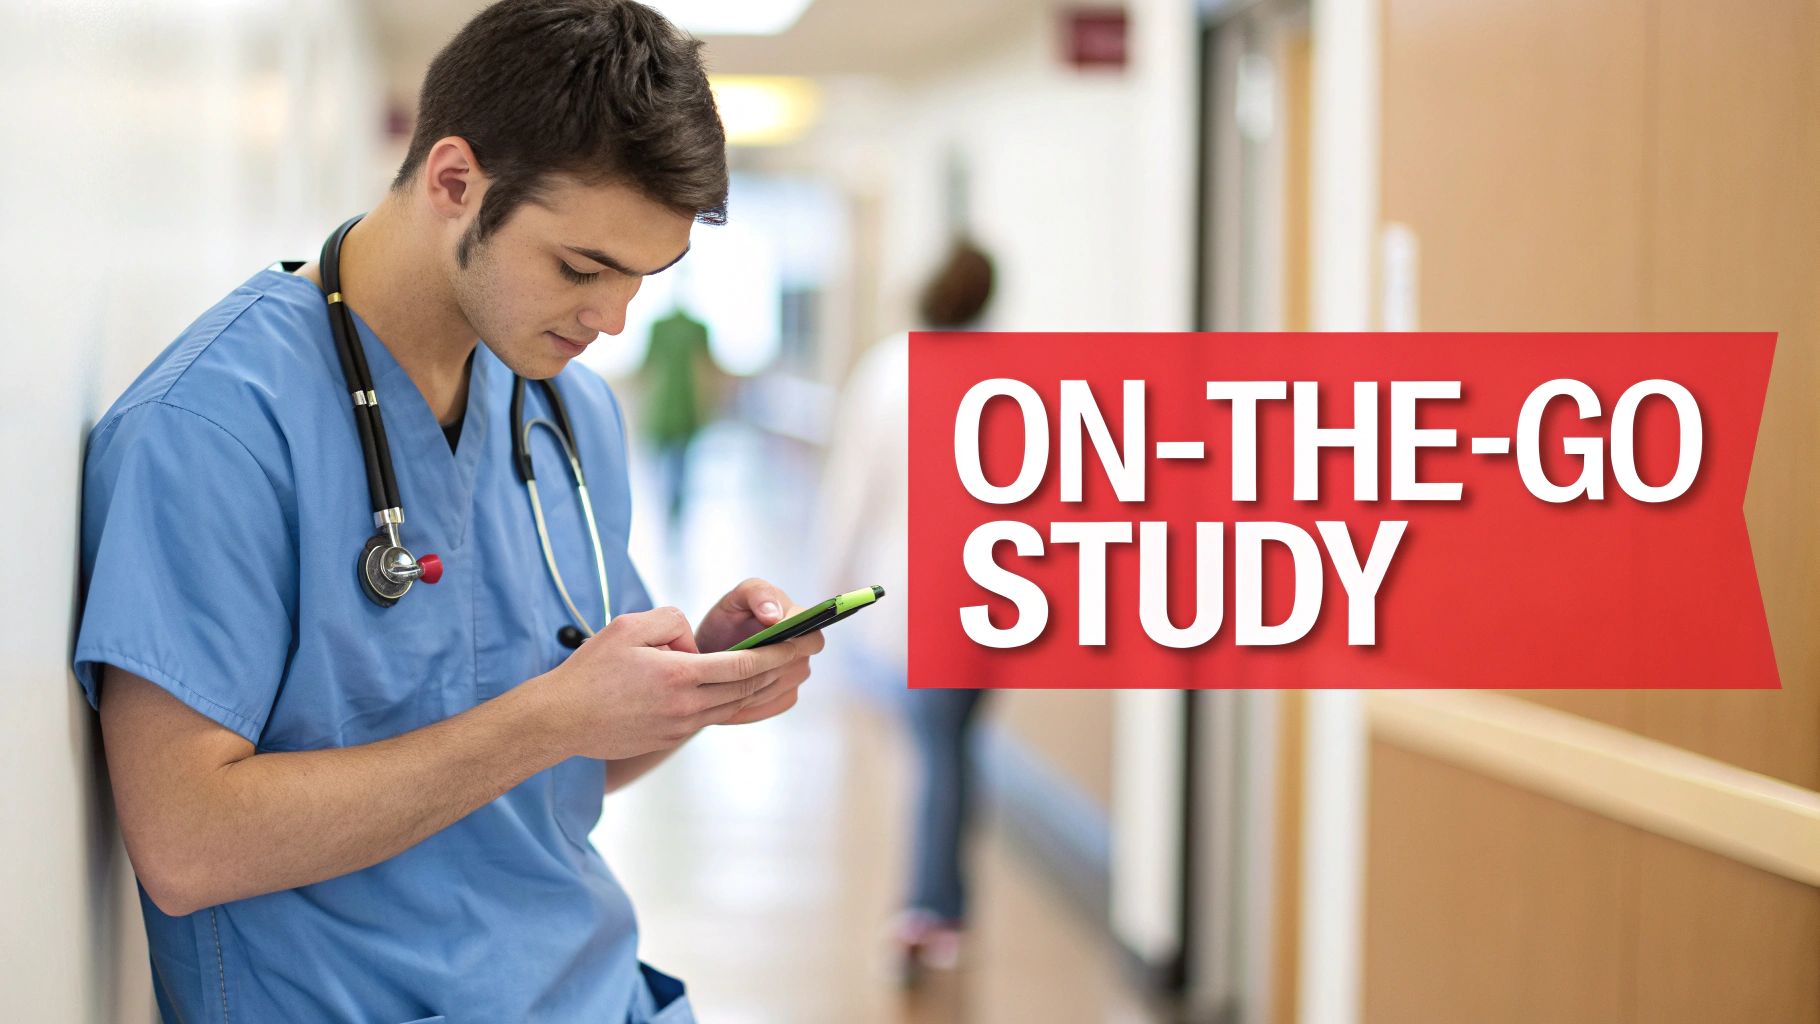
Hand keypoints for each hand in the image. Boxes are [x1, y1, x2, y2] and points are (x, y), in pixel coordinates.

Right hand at [542, 605, 818, 760]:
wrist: (560, 720)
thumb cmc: (590, 670)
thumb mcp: (628, 627)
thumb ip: (670, 622)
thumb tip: (694, 641)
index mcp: (677, 676)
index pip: (742, 665)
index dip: (777, 653)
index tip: (801, 641)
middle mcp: (685, 706)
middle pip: (747, 688)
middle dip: (782, 669)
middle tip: (809, 652)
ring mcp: (679, 726)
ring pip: (734, 706)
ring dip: (765, 688)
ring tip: (789, 671)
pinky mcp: (670, 736)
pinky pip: (714, 717)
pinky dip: (739, 703)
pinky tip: (751, 692)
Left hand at [693, 578, 822, 724]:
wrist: (711, 649)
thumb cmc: (727, 617)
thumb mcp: (736, 598)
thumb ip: (758, 594)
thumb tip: (775, 616)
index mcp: (800, 620)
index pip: (812, 637)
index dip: (792, 644)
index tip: (763, 645)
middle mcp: (804, 650)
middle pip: (798, 667)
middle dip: (767, 668)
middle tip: (733, 670)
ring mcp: (797, 675)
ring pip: (781, 688)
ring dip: (754, 689)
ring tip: (722, 686)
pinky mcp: (785, 697)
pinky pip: (772, 705)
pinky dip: (750, 705)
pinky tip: (726, 700)